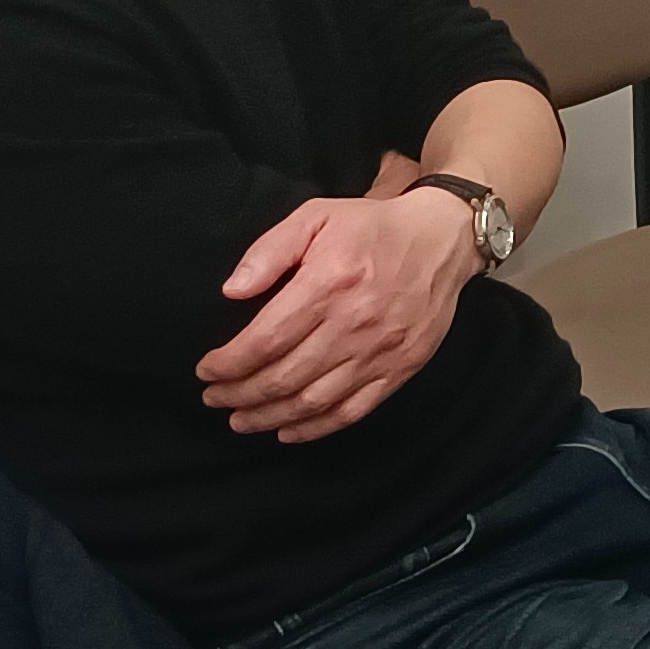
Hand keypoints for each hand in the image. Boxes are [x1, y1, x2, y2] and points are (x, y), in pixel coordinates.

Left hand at [202, 189, 479, 443]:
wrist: (443, 239)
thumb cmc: (372, 227)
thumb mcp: (316, 217)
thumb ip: (270, 250)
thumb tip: (232, 291)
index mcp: (329, 283)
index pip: (266, 340)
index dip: (229, 363)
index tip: (206, 370)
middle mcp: (355, 322)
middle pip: (284, 377)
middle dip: (239, 395)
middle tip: (215, 398)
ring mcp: (381, 350)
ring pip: (314, 400)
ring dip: (269, 417)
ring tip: (241, 420)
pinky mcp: (402, 367)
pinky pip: (353, 410)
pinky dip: (316, 428)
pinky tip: (287, 431)